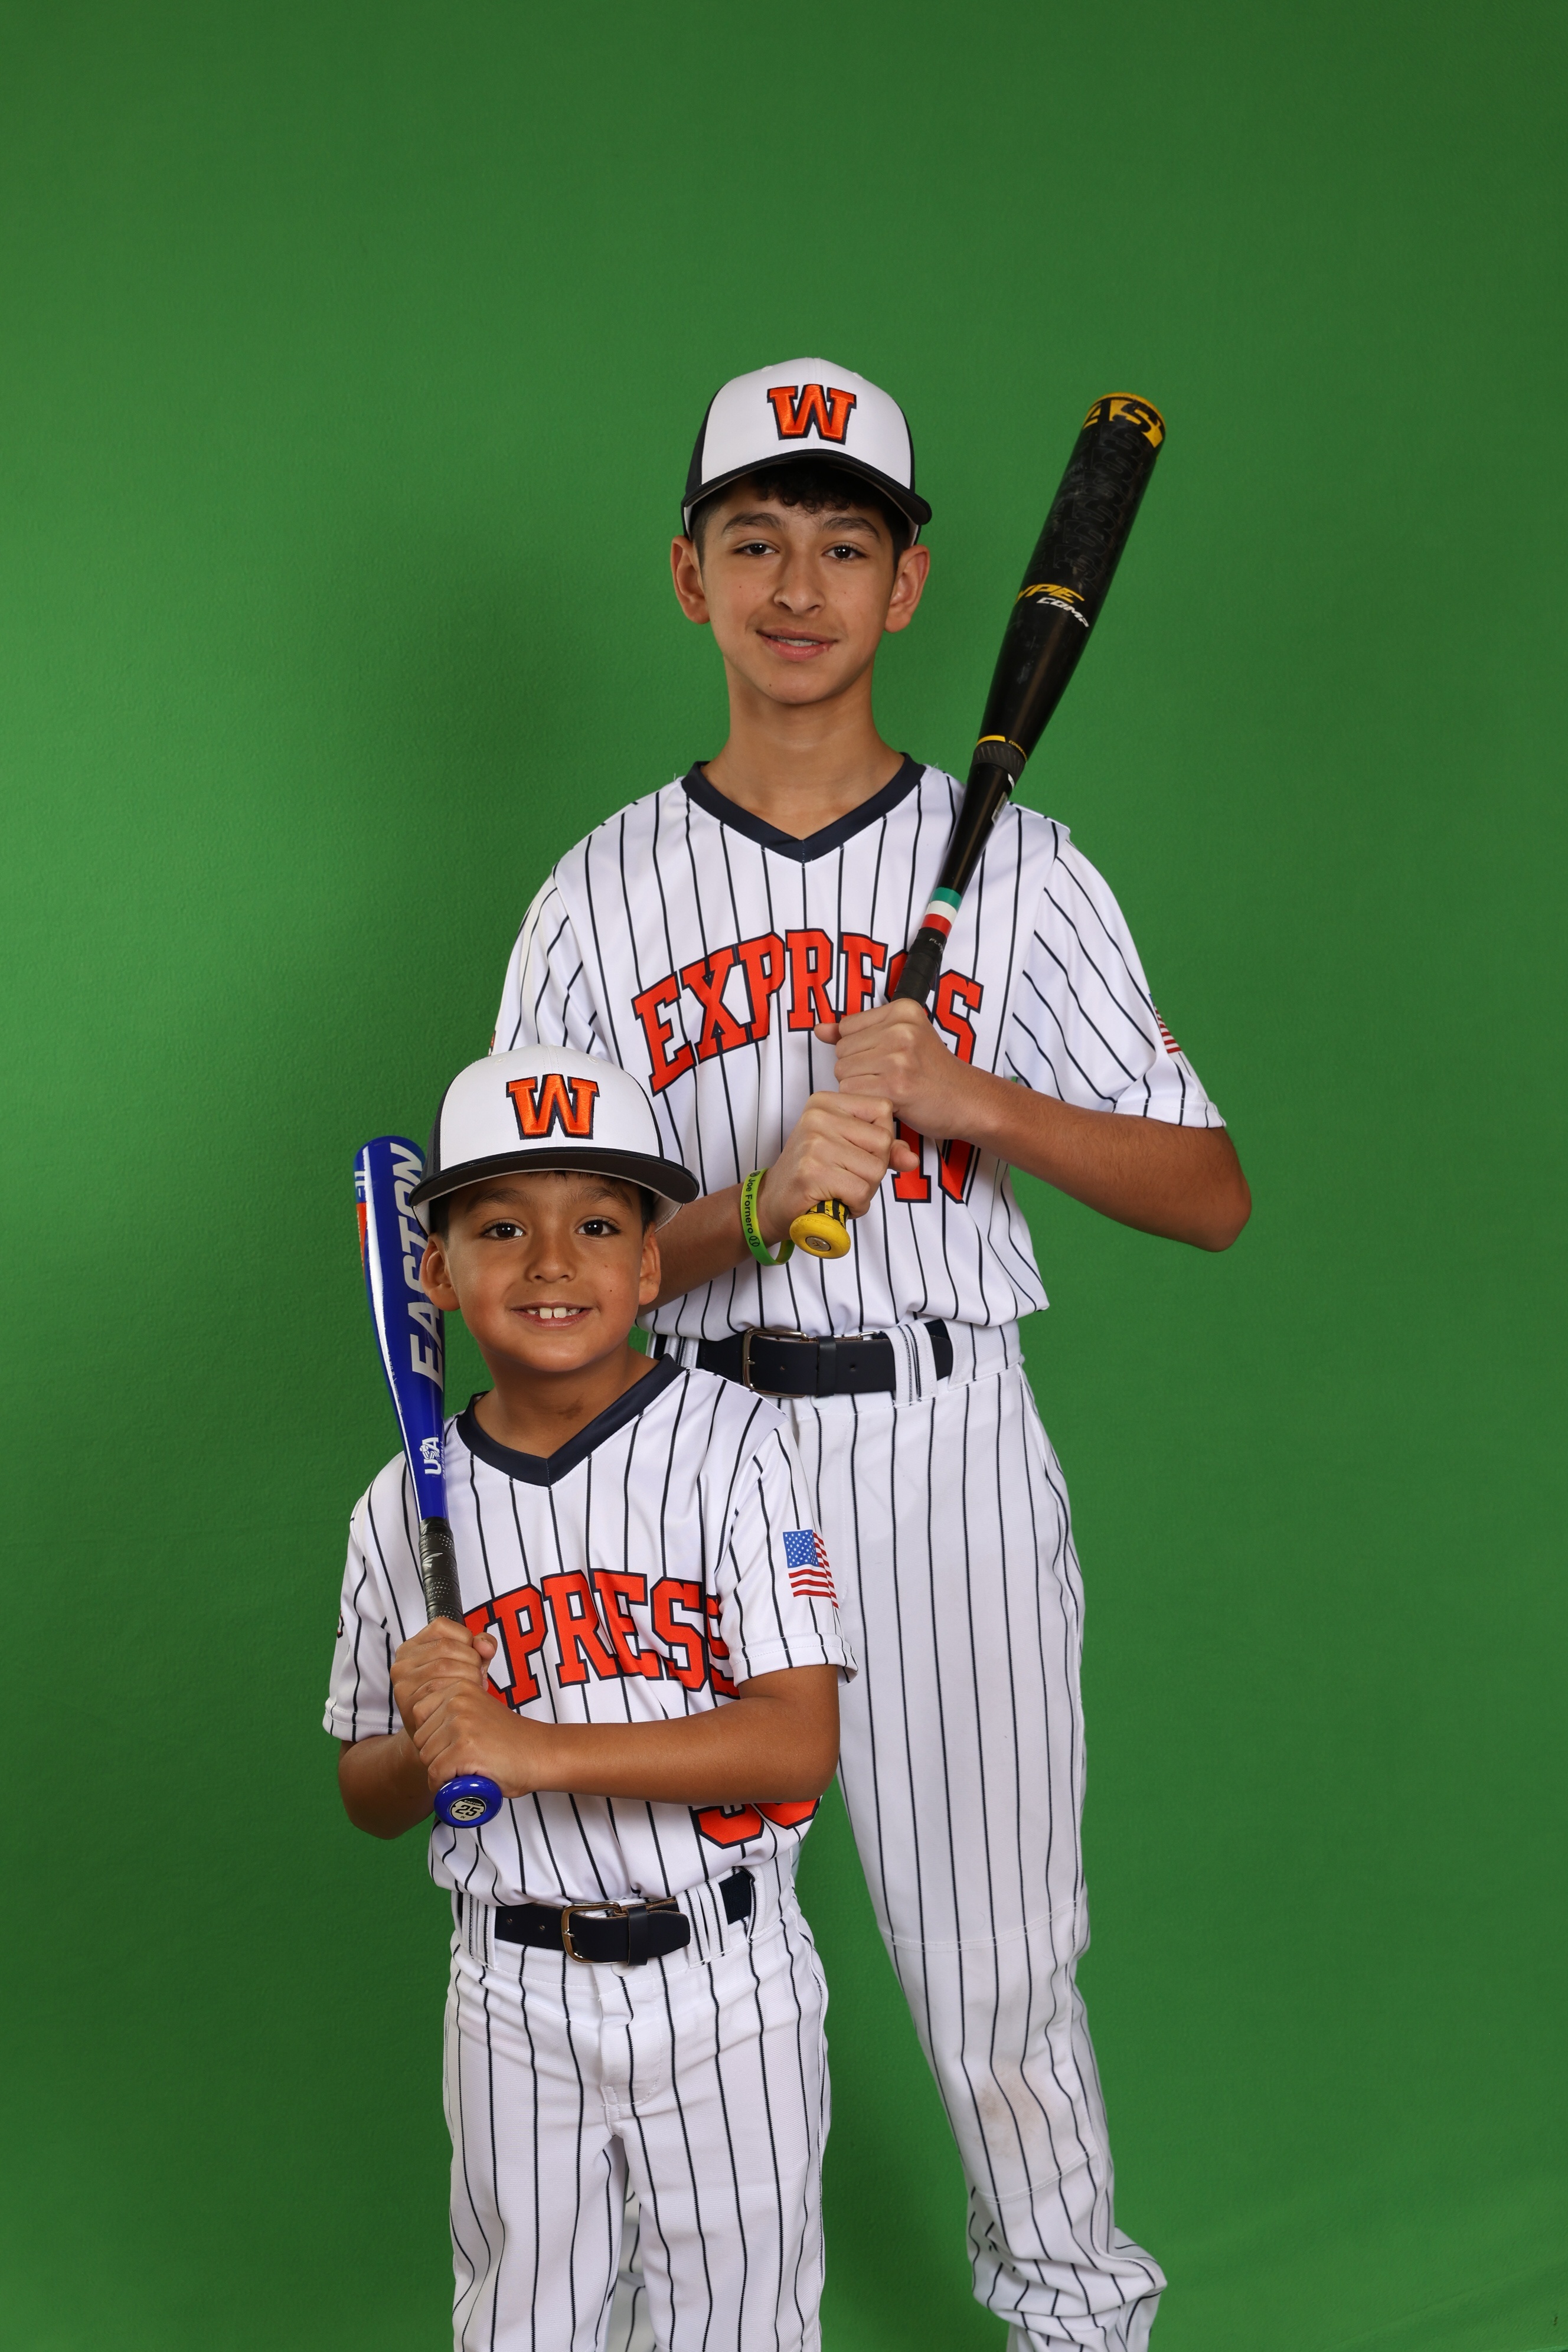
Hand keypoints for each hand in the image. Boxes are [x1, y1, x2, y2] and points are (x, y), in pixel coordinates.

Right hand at [390, 1619, 495, 1744]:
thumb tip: (486, 1646)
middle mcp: (403, 1662)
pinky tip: (464, 1701)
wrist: (435, 1735)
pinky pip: (439, 1689)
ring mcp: (403, 1682)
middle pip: (446, 1646)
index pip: (442, 1626)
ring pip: (445, 1665)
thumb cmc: (452, 1695)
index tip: (474, 1655)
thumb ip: (480, 1647)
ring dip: (468, 1677)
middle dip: (471, 1660)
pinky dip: (459, 1693)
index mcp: (413, 1646)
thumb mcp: (467, 1664)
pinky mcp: (408, 1703)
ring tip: (473, 1690)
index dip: (465, 1639)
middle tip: (477, 1678)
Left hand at [406, 1672, 546, 1801]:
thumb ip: (454, 1709)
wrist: (540, 1754)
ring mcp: (460, 1725)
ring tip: (464, 1769)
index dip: (431, 1735)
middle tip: (458, 1761)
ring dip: (439, 1770)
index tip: (449, 1744)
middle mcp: (457, 1701)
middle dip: (434, 1754)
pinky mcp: (464, 1749)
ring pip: (426, 1757)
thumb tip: (422, 1725)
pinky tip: (460, 1783)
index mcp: (459, 1688)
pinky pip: (436, 1774)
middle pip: (420, 1737)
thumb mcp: (478, 1710)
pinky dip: (442, 1785)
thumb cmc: (510, 1740)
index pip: (419, 1713)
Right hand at [754, 1091, 919, 1240]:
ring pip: (875, 1169)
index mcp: (826, 1102)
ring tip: (840, 1189)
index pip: (883, 1110)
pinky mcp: (811, 1172)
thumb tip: (913, 1159)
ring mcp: (814, 1143)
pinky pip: (860, 1191)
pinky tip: (837, 1202)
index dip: (881, 1140)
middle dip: (874, 1168)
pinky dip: (856, 1205)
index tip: (856, 1152)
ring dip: (865, 1190)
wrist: (773, 1202)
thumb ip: (884, 1149)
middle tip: (848, 1177)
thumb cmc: (813, 1174)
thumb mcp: (849, 1151)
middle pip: (883, 1141)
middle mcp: (818, 1116)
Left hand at [822, 1001, 984, 1139]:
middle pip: (842, 1050)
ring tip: (889, 1087)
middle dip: (858, 1068)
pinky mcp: (896, 1085)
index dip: (860, 1048)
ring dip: (860, 1086)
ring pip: (843, 1072)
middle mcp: (901, 1028)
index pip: (847, 1027)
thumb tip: (820, 1029)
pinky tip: (889, 1099)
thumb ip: (857, 1031)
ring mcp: (899, 1057)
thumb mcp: (900, 1038)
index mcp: (903, 1009)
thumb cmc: (933, 1072)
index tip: (886, 1057)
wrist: (967, 1099)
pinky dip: (864, 1100)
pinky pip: (851, 1091)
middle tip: (889, 1076)